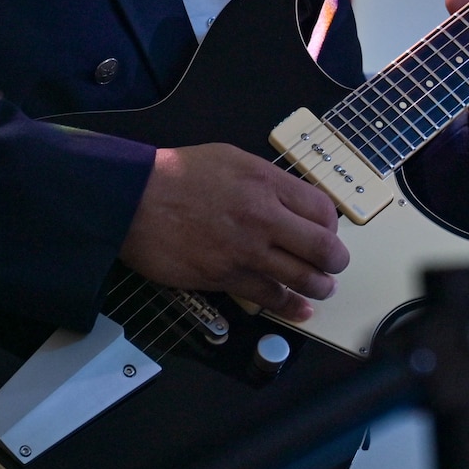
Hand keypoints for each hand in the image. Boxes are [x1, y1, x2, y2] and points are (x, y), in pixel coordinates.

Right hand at [119, 143, 349, 322]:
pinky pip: (268, 297)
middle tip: (335, 265)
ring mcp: (245, 251)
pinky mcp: (225, 277)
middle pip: (322, 247)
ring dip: (319, 287)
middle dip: (336, 260)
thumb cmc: (178, 175)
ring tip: (323, 288)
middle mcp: (263, 217)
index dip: (332, 225)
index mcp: (267, 182)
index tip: (328, 232)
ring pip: (302, 277)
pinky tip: (300, 310)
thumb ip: (266, 181)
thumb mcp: (232, 159)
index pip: (322, 209)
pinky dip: (290, 306)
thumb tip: (291, 202)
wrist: (133, 200)